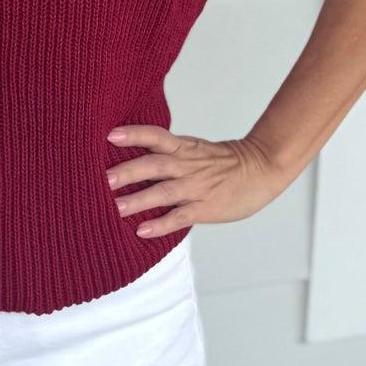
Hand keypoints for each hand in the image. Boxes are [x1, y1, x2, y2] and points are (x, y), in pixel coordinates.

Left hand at [104, 125, 285, 237]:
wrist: (262, 169)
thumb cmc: (225, 162)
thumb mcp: (195, 149)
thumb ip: (168, 152)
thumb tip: (133, 158)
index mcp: (184, 148)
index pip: (155, 136)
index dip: (133, 134)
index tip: (109, 135)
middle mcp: (187, 165)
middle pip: (153, 164)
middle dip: (127, 171)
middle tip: (103, 179)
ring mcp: (196, 187)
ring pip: (164, 191)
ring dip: (138, 200)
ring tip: (115, 208)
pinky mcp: (205, 208)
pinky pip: (180, 216)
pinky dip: (161, 223)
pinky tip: (142, 230)